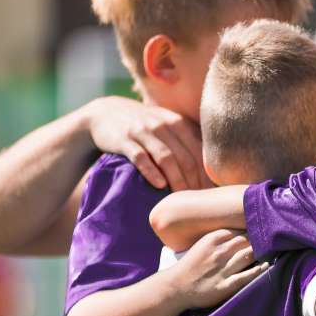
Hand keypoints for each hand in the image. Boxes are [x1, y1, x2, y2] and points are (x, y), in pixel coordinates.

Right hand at [82, 96, 208, 190]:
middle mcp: (162, 125)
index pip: (199, 150)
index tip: (210, 193)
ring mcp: (142, 131)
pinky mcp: (124, 140)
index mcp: (177, 122)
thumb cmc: (144, 126)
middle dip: (194, 181)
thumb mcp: (166, 126)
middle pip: (185, 157)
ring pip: (166, 158)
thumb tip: (210, 170)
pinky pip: (140, 157)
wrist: (106, 114)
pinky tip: (159, 185)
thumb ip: (186, 141)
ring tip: (182, 199)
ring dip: (176, 180)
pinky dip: (151, 171)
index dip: (206, 173)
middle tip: (198, 201)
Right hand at [166, 229, 268, 307]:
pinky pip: (246, 276)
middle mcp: (219, 252)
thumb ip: (219, 237)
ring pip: (249, 255)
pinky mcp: (224, 286)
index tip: (263, 227)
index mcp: (212, 239)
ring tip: (273, 250)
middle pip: (247, 240)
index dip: (253, 228)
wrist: (174, 287)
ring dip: (262, 252)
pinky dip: (258, 270)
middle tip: (273, 238)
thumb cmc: (189, 265)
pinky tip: (266, 266)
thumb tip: (240, 230)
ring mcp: (222, 269)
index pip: (239, 229)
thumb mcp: (201, 244)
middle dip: (260, 239)